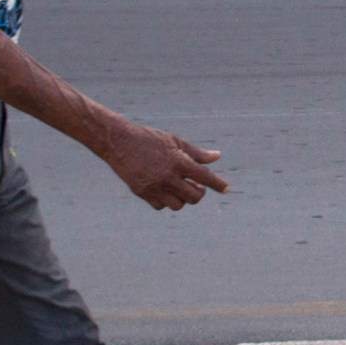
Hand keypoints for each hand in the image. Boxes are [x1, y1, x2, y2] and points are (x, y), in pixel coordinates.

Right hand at [100, 120, 228, 210]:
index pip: (205, 177)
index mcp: (178, 161)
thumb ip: (196, 153)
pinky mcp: (143, 193)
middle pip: (194, 197)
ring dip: (183, 198)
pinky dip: (166, 200)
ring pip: (179, 205)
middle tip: (196, 186)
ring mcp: (155, 187)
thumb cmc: (149, 138)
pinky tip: (164, 190)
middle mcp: (168, 177)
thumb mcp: (174, 141)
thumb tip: (217, 157)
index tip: (227, 189)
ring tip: (179, 187)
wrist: (118, 142)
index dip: (218, 184)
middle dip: (199, 193)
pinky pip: (161, 206)